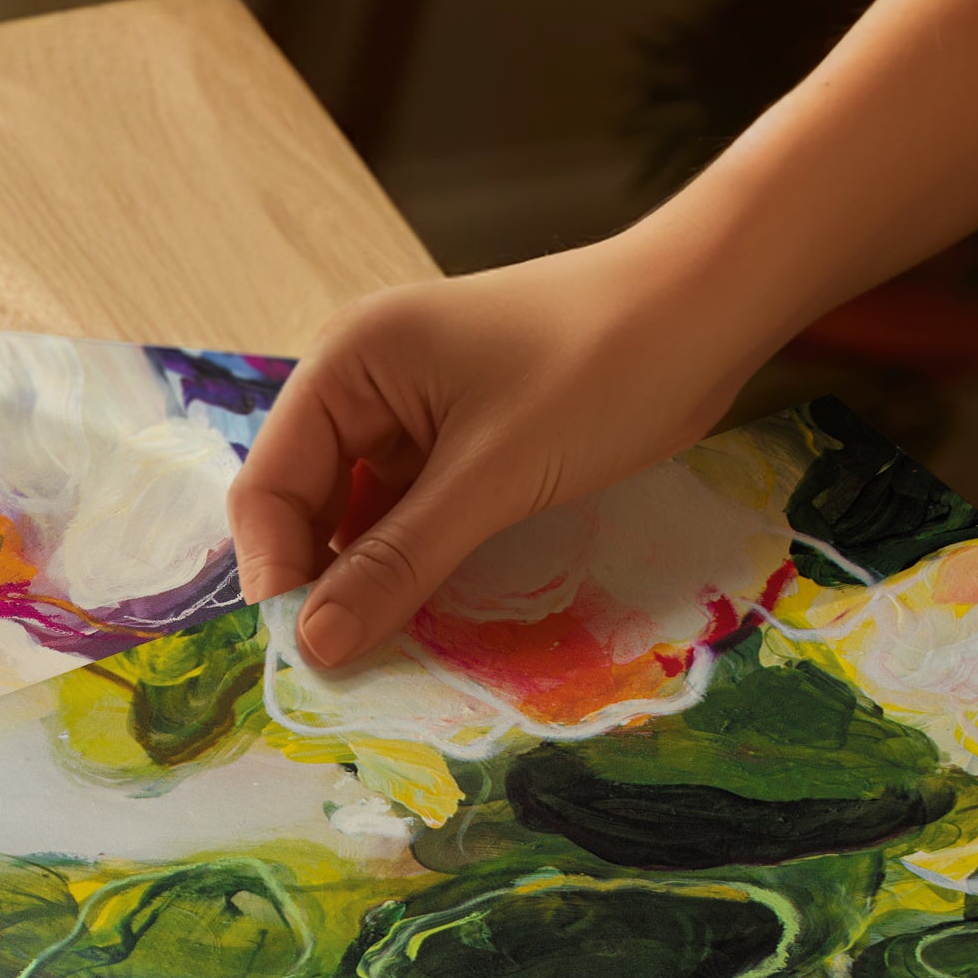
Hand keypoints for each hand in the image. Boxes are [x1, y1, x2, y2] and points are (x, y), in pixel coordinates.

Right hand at [226, 221, 776, 668]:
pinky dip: (409, 566)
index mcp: (347, 363)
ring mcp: (407, 414)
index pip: (268, 487)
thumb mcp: (492, 477)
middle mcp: (361, 384)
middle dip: (319, 585)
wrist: (709, 308)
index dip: (278, 574)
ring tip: (387, 653)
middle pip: (302, 508)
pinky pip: (405, 518)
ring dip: (366, 583)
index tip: (308, 658)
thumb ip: (397, 562)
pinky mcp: (453, 443)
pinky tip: (426, 615)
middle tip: (347, 669)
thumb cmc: (602, 367)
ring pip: (354, 522)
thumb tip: (312, 648)